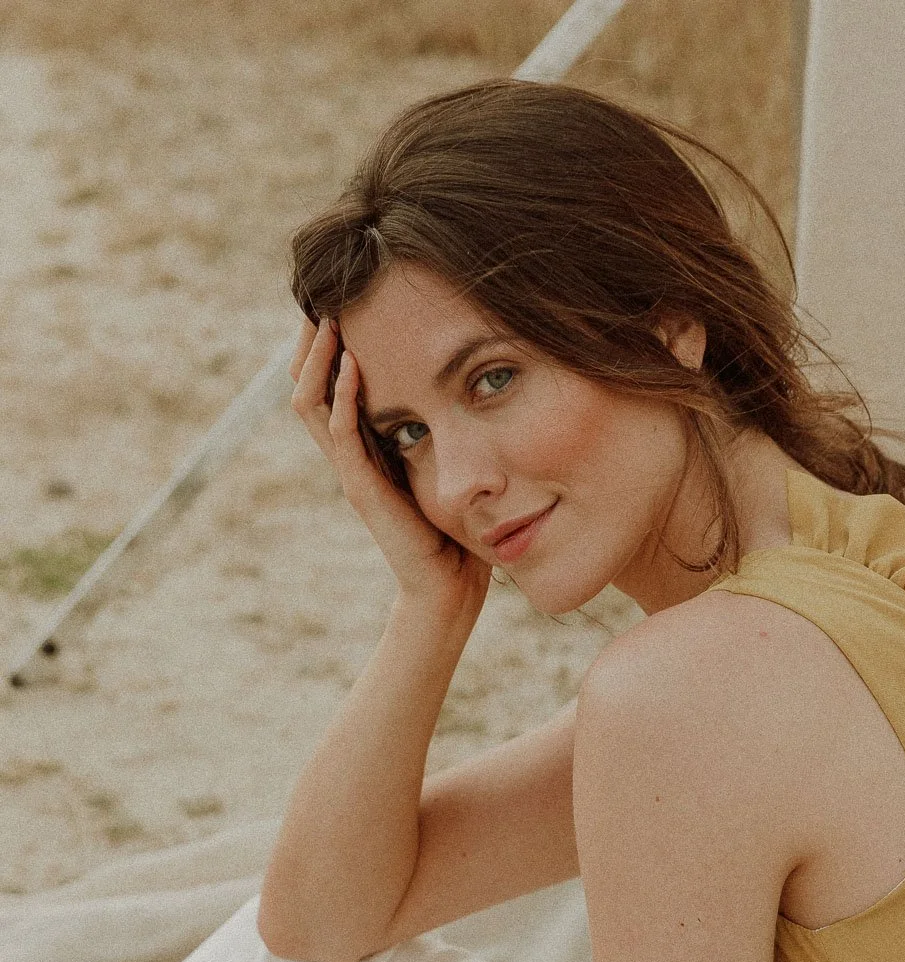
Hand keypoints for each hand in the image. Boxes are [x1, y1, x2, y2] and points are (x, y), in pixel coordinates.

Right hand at [290, 316, 489, 624]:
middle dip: (308, 342)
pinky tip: (352, 362)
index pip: (326, 385)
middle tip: (318, 295)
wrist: (449, 587)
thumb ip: (437, 429)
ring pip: (310, 404)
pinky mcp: (362, 490)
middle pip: (305, 385)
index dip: (324, 345)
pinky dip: (342, 396)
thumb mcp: (444, 464)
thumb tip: (463, 383)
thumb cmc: (454, 530)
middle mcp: (348, 457)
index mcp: (363, 448)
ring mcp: (350, 473)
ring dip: (317, 359)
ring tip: (326, 319)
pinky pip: (340, 434)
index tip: (337, 299)